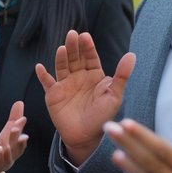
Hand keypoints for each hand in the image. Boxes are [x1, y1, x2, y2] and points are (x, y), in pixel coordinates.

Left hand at [0, 101, 27, 172]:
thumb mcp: (1, 133)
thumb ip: (11, 119)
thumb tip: (20, 102)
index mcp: (9, 146)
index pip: (16, 135)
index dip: (19, 128)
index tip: (23, 118)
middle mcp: (7, 156)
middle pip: (14, 148)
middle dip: (15, 139)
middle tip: (14, 128)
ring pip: (5, 161)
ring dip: (6, 154)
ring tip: (3, 146)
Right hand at [35, 30, 135, 164]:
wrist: (86, 137)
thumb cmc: (102, 117)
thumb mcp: (114, 95)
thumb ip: (121, 75)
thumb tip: (131, 55)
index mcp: (93, 75)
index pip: (90, 57)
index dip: (88, 47)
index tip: (85, 36)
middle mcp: (78, 77)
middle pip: (75, 58)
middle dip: (74, 46)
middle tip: (72, 35)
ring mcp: (65, 84)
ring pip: (62, 66)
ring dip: (61, 57)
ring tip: (62, 49)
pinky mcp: (53, 94)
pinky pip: (47, 82)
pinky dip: (42, 75)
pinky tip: (39, 67)